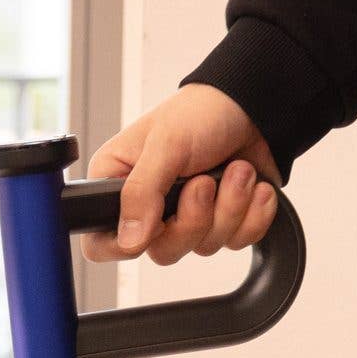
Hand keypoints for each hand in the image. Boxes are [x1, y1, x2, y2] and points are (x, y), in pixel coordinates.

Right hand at [85, 86, 280, 265]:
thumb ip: (142, 192)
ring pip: (204, 246)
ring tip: (237, 170)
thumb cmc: (202, 112)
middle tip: (205, 181)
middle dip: (195, 218)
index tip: (156, 224)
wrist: (254, 106)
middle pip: (162, 251)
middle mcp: (149, 208)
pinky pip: (238, 241)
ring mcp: (188, 217)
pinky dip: (254, 213)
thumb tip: (129, 240)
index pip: (102, 242)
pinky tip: (253, 185)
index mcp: (118, 186)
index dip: (126, 246)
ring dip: (231, 206)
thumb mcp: (166, 144)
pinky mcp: (222, 221)